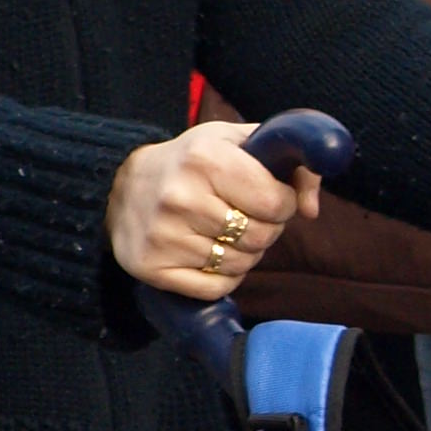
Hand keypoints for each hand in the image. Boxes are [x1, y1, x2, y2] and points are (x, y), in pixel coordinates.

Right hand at [107, 119, 322, 295]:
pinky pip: (215, 288)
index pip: (274, 203)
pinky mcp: (150, 266)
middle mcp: (179, 197)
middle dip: (265, 228)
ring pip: (240, 265)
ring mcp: (162, 235)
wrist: (119, 183)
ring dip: (245, 253)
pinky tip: (210, 254)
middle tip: (245, 215)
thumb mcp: (236, 142)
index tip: (269, 197)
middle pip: (260, 237)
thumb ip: (289, 162)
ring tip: (224, 232)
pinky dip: (223, 277)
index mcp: (204, 159)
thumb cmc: (192, 162)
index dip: (282, 203)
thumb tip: (311, 209)